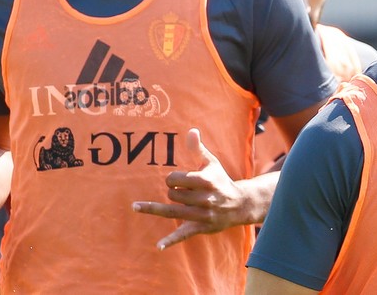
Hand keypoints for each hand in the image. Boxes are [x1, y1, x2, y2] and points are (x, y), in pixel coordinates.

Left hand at [132, 128, 246, 249]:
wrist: (241, 204)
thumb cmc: (221, 180)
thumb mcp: (211, 163)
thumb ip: (198, 149)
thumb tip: (191, 130)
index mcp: (205, 181)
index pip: (176, 179)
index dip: (172, 179)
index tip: (176, 180)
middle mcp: (205, 199)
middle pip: (172, 195)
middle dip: (171, 192)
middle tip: (179, 192)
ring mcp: (202, 215)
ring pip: (172, 212)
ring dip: (153, 209)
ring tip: (135, 206)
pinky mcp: (201, 228)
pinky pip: (183, 235)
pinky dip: (170, 240)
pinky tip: (158, 246)